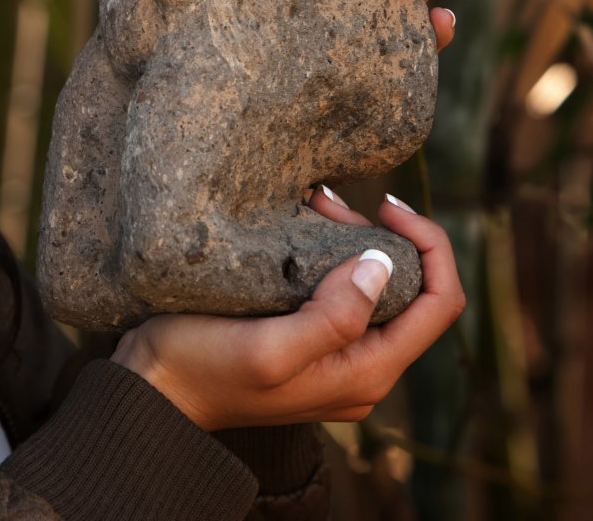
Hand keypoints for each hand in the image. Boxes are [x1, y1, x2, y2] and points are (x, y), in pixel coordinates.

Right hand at [109, 191, 465, 430]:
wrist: (152, 391)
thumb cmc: (201, 371)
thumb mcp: (268, 348)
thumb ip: (332, 317)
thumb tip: (380, 266)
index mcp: (366, 372)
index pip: (439, 304)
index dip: (430, 247)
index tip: (386, 206)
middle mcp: (361, 368)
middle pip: (408, 288)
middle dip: (378, 235)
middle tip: (324, 201)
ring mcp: (335, 357)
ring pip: (374, 286)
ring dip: (351, 240)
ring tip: (309, 204)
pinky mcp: (307, 342)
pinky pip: (341, 292)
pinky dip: (328, 254)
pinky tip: (296, 229)